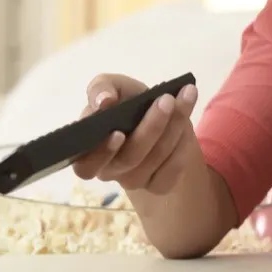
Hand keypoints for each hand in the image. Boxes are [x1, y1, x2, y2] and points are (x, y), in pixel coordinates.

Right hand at [71, 73, 200, 193]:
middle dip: (151, 128)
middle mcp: (109, 170)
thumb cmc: (125, 103)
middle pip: (130, 158)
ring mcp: (135, 180)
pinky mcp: (159, 184)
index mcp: (88, 151)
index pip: (85, 166)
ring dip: (173, 126)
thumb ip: (101, 88)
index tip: (118, 132)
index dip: (101, 153)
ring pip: (155, 158)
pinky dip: (182, 142)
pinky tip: (187, 119)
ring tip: (185, 96)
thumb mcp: (113, 87)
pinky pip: (173, 168)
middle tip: (166, 100)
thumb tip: (104, 101)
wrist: (155, 114)